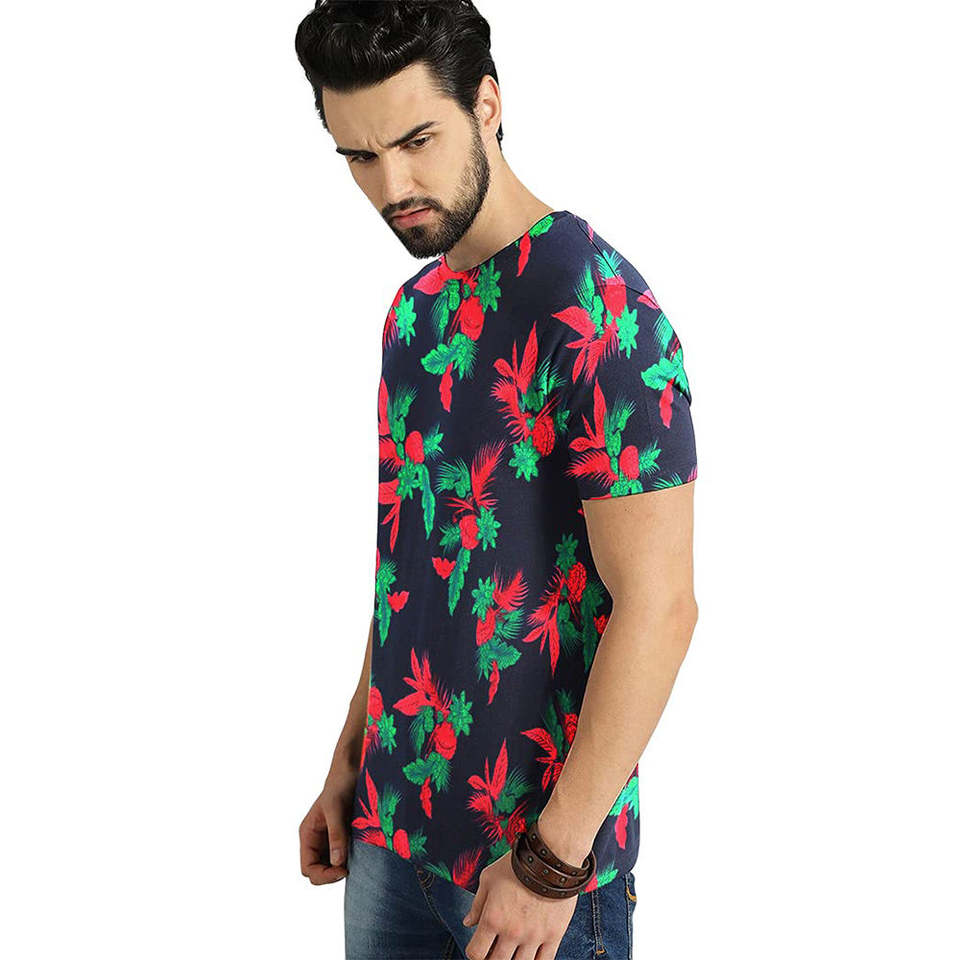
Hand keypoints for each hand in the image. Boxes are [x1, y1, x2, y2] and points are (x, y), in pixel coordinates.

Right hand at [299, 761, 356, 884]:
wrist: (354, 769)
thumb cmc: (340, 784)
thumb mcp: (335, 808)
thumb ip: (336, 834)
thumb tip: (337, 862)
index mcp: (308, 834)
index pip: (308, 868)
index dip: (323, 875)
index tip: (343, 870)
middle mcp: (317, 840)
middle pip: (319, 871)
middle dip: (332, 874)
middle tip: (351, 868)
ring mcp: (331, 839)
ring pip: (333, 866)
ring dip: (343, 867)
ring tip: (358, 861)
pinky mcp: (345, 836)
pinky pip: (346, 855)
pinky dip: (353, 859)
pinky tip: (363, 854)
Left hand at [460, 850, 577, 959]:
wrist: (550, 858)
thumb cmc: (518, 864)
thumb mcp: (489, 878)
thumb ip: (477, 904)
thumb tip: (468, 922)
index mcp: (493, 919)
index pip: (476, 953)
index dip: (474, 953)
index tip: (478, 947)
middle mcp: (512, 932)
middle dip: (492, 958)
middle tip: (496, 950)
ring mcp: (533, 936)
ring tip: (514, 951)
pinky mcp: (554, 936)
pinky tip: (531, 955)